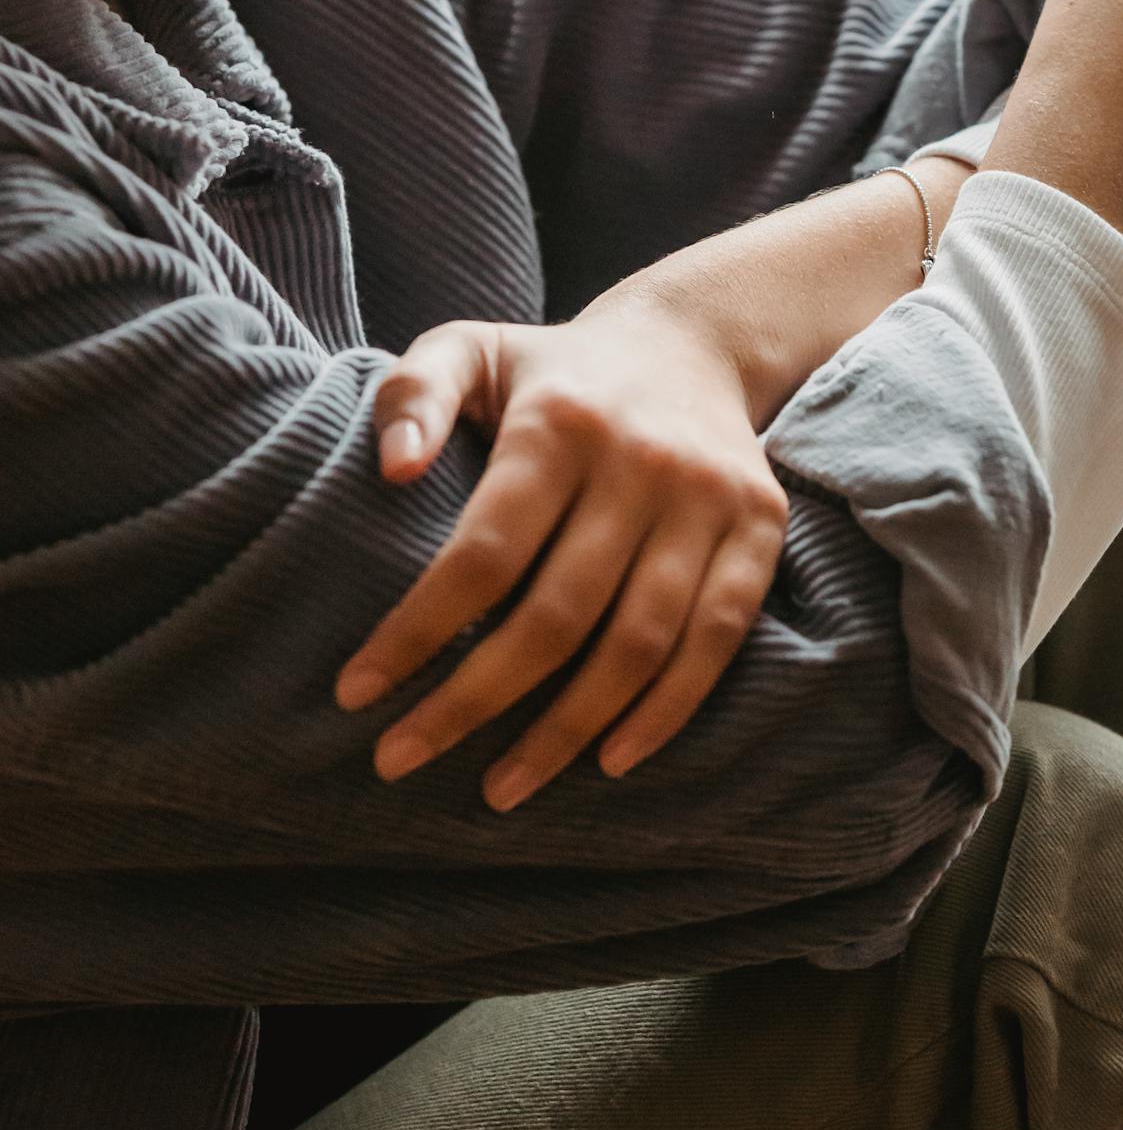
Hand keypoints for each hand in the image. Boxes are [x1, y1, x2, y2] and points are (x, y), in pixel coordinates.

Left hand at [334, 290, 789, 809]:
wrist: (695, 341)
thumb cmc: (556, 370)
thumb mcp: (471, 348)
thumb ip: (415, 394)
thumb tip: (392, 472)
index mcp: (560, 424)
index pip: (482, 553)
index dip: (417, 633)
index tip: (356, 694)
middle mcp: (641, 463)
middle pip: (556, 616)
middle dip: (473, 701)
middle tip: (401, 759)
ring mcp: (709, 501)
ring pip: (638, 644)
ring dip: (567, 731)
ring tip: (501, 788)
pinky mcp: (760, 529)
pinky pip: (716, 639)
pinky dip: (665, 710)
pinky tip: (609, 759)